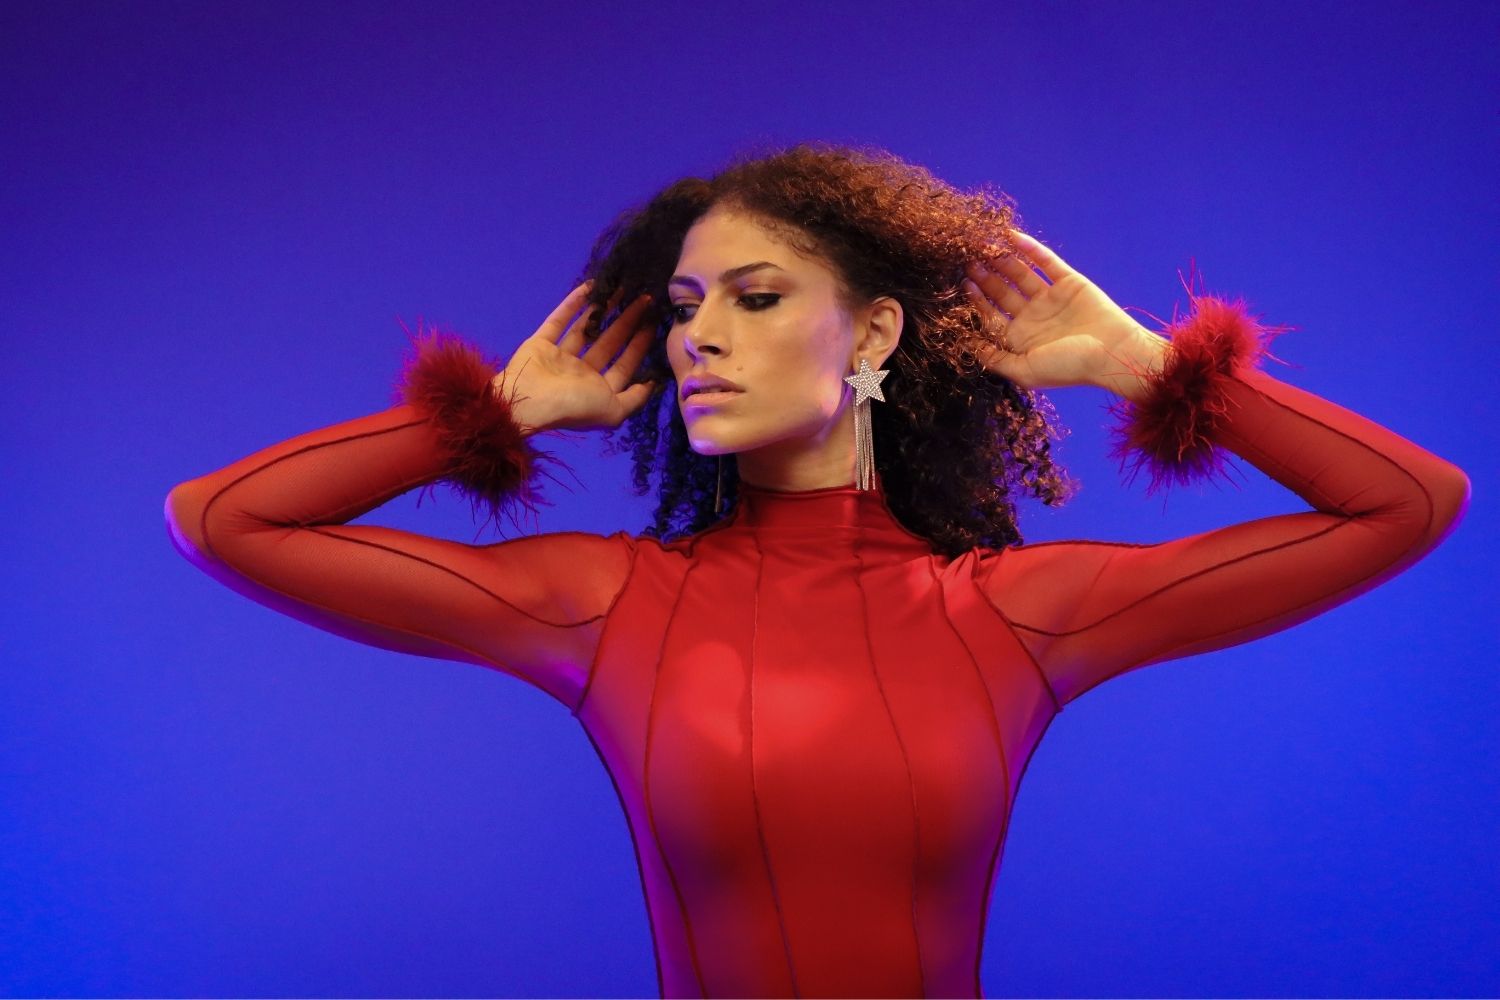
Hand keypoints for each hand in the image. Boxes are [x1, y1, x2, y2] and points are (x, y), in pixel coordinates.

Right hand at [498, 281, 657, 431]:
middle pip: (609, 343)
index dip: (640, 343)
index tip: (653, 321)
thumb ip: (636, 398)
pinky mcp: (540, 343)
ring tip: (621, 288)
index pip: (624, 364)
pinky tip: (590, 286)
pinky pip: (558, 320)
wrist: (528, 402)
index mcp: (597, 391)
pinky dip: (572, 303)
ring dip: (603, 309)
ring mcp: (559, 358)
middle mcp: (580, 374)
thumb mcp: (614, 411)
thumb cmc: (575, 406)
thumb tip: (654, 383)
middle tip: (643, 298)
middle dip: (627, 321)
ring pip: (586, 329)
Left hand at [963, 231, 1166, 392]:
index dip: (975, 301)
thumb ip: (994, 359)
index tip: (961, 285)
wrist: (1114, 353)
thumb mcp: (1024, 371)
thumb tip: (966, 345)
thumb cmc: (1069, 367)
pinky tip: (1010, 236)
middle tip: (966, 260)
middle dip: (984, 278)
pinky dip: (1029, 249)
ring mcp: (1050, 298)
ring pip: (1020, 274)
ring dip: (1001, 261)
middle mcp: (1032, 318)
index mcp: (1020, 340)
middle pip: (1001, 293)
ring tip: (982, 246)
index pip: (991, 317)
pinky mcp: (1068, 282)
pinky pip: (1045, 262)